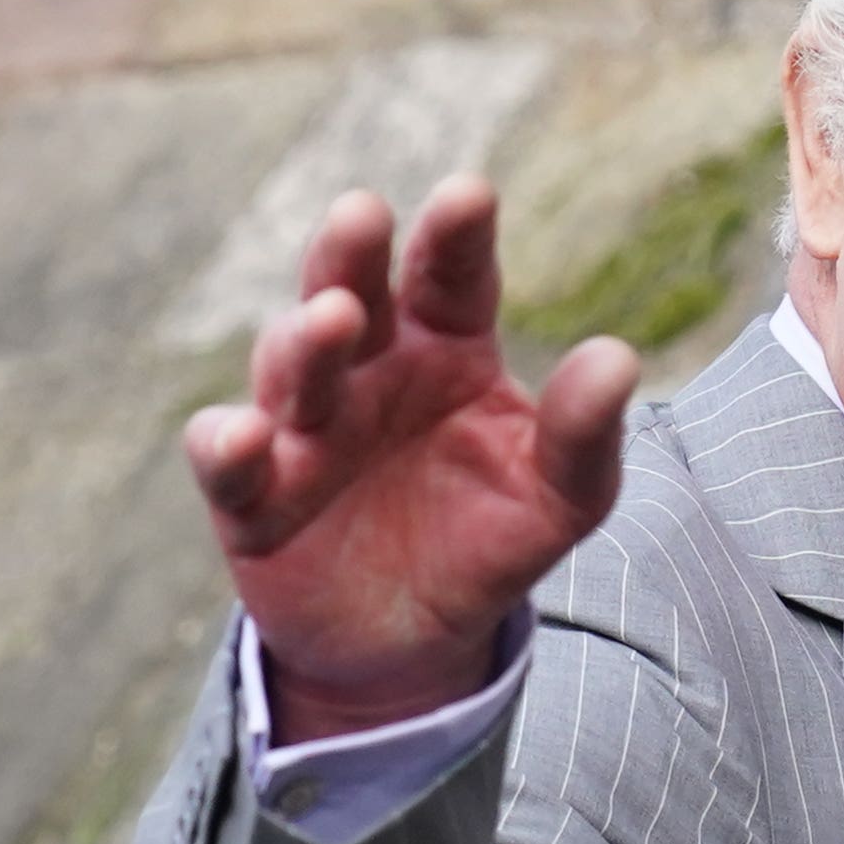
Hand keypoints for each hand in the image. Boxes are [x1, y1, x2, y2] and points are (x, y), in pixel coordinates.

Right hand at [187, 177, 636, 741]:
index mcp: (445, 348)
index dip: (453, 236)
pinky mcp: (249, 497)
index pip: (448, 277)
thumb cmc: (487, 544)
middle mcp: (365, 371)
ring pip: (288, 365)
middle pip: (349, 290)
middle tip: (362, 214)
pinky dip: (226, 445)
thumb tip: (618, 359)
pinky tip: (245, 438)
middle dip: (350, 253)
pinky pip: (225, 460)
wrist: (411, 648)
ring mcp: (301, 428)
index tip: (467, 195)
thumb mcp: (559, 501)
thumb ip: (584, 436)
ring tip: (333, 321)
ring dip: (304, 340)